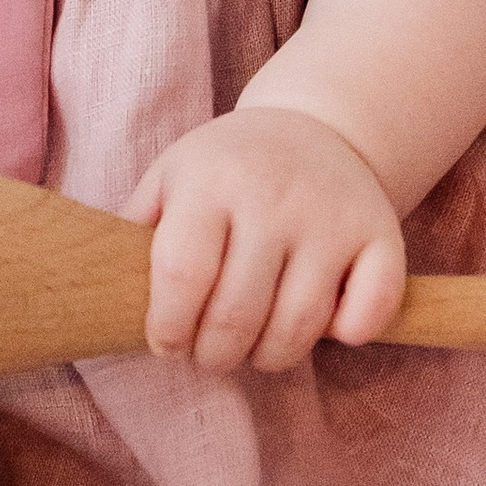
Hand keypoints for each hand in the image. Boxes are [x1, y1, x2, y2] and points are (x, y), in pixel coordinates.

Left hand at [131, 107, 405, 374]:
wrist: (317, 128)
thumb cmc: (227, 170)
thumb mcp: (171, 177)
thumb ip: (136, 230)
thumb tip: (105, 294)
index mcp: (210, 180)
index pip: (182, 275)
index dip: (168, 328)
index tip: (167, 343)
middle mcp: (273, 195)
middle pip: (236, 315)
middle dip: (214, 355)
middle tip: (210, 353)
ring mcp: (331, 215)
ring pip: (297, 326)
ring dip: (269, 358)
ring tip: (254, 346)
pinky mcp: (381, 233)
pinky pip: (369, 313)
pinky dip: (346, 335)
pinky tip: (326, 325)